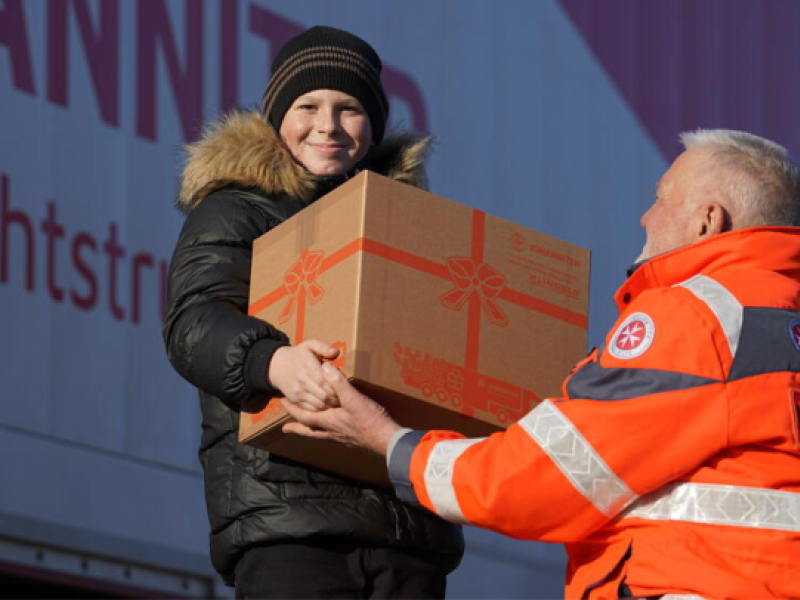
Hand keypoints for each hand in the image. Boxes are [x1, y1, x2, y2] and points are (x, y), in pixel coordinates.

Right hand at [268, 340, 339, 410]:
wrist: (277, 366)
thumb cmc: (298, 354)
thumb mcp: (310, 345)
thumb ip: (323, 347)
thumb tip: (335, 352)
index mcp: (308, 367)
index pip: (325, 381)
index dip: (336, 386)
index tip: (344, 386)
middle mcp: (302, 381)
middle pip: (324, 395)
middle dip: (336, 397)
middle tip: (344, 396)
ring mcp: (298, 392)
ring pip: (319, 404)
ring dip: (330, 404)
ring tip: (338, 400)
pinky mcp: (295, 400)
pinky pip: (311, 409)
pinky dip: (321, 408)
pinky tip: (327, 403)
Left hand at [281, 363, 400, 455]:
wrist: (387, 440)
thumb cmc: (370, 420)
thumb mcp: (354, 398)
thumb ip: (339, 383)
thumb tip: (325, 368)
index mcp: (328, 421)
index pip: (304, 416)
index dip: (292, 409)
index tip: (282, 403)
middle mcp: (331, 431)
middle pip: (309, 430)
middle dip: (296, 428)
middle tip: (285, 428)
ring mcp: (341, 437)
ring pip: (320, 435)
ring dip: (311, 431)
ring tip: (306, 430)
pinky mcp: (351, 439)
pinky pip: (332, 436)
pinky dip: (326, 432)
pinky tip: (333, 430)